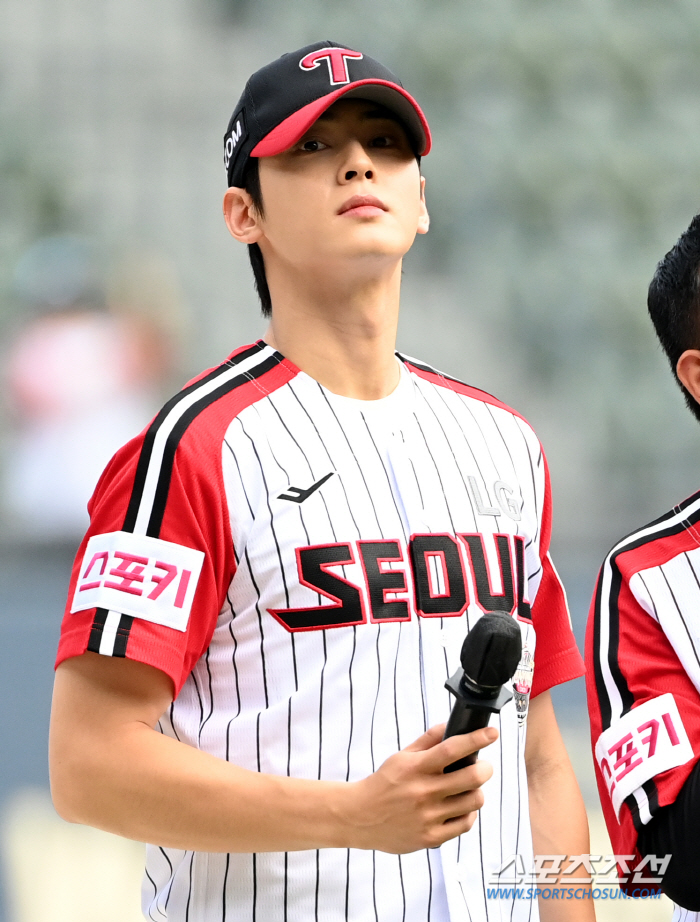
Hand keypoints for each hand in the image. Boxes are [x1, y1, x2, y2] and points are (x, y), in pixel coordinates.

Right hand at [337, 723, 496, 853]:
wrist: (361, 817)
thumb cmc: (384, 783)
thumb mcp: (401, 757)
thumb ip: (427, 741)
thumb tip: (449, 726)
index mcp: (416, 768)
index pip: (452, 749)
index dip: (476, 739)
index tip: (492, 733)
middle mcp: (424, 792)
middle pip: (472, 777)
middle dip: (485, 768)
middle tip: (483, 766)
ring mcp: (429, 817)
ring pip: (474, 801)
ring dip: (477, 791)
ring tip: (469, 788)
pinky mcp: (432, 837)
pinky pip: (465, 824)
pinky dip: (469, 813)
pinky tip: (460, 807)